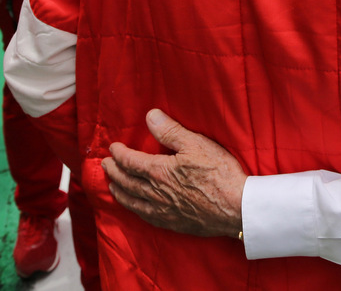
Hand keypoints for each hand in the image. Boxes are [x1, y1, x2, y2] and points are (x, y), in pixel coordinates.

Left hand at [104, 109, 247, 237]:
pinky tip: (134, 207)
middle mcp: (154, 193)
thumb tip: (150, 116)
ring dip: (118, 191)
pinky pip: (144, 216)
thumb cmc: (219, 173)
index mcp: (158, 171)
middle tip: (105, 164)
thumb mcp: (196, 144)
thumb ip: (170, 131)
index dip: (119, 153)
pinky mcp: (171, 222)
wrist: (235, 208)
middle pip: (125, 181)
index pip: (130, 161)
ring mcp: (162, 210)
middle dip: (113, 171)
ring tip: (112, 185)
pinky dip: (133, 208)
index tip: (113, 147)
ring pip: (131, 201)